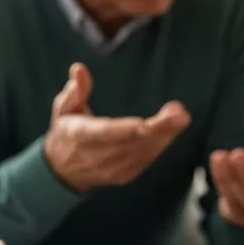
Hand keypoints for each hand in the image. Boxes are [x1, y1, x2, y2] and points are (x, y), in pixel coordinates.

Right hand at [43, 64, 191, 190]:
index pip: (107, 133)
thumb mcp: (62, 110)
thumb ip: (74, 91)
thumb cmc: (65, 133)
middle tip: (179, 112)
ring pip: (144, 152)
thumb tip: (79, 69)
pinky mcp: (125, 176)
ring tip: (181, 117)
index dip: (128, 129)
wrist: (62, 173)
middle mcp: (99, 156)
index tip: (146, 122)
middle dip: (160, 128)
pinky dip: (161, 145)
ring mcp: (113, 169)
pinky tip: (173, 129)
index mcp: (82, 136)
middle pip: (134, 143)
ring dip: (166, 135)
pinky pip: (147, 160)